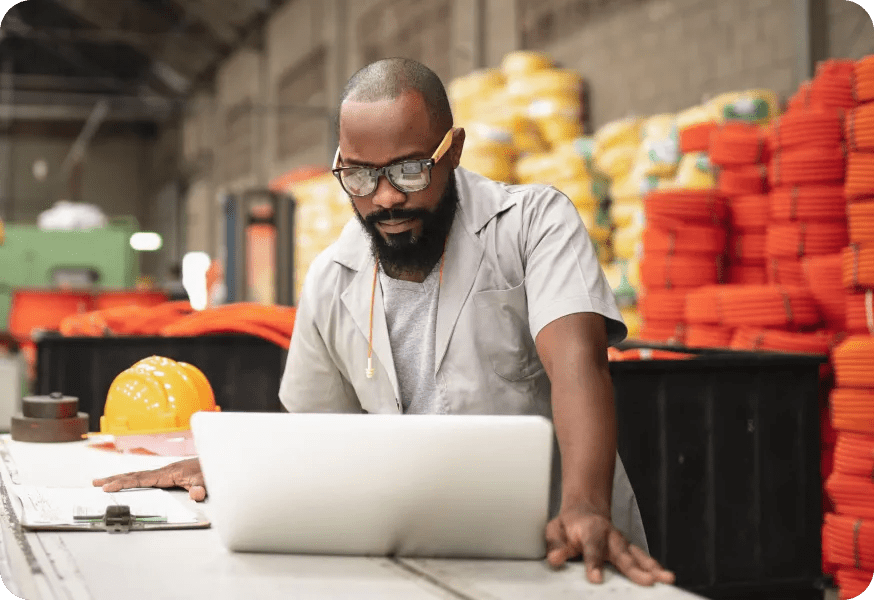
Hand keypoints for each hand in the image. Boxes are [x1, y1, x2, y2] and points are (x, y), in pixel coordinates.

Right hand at [92, 458, 206, 500]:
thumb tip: (196, 494)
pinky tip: (125, 482)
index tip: (108, 487)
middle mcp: (164, 471)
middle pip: (134, 475)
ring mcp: (165, 472)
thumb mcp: (207, 481)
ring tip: (101, 481)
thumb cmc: (211, 470)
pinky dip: (132, 479)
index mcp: (168, 473)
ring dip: (120, 478)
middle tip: (95, 483)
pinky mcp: (168, 474)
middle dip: (114, 479)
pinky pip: (145, 477)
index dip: (123, 483)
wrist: (218, 459)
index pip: (141, 479)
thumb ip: (201, 488)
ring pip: (138, 475)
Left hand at [545, 505, 674, 586]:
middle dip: (635, 568)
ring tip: (665, 579)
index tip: (595, 578)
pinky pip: (643, 559)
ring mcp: (622, 542)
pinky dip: (654, 567)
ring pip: (638, 555)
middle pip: (622, 554)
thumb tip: (555, 559)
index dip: (593, 563)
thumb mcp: (555, 530)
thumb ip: (556, 545)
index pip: (592, 548)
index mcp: (590, 530)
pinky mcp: (629, 549)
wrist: (585, 509)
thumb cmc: (569, 524)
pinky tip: (664, 578)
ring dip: (652, 568)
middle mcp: (610, 535)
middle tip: (647, 581)